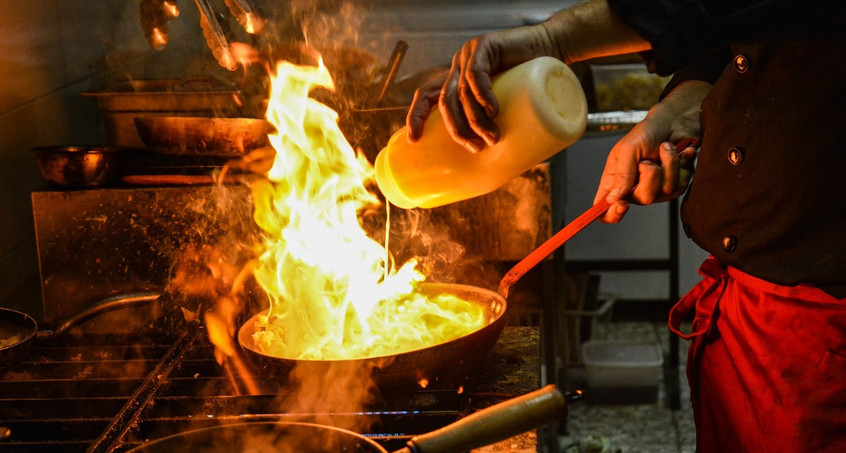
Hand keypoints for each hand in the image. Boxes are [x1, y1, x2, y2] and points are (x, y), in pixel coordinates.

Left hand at [407, 25, 555, 152]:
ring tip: (492, 138)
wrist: (553, 45)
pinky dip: (483, 95)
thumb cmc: (532, 80)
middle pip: (445, 102)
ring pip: (461, 93)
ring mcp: (469, 55)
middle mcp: (457, 67)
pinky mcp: (484, 46)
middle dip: (457, 129)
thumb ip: (497, 121)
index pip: (425, 96)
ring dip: (474, 119)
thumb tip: (500, 164)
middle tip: (475, 148)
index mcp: (455, 80)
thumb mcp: (507, 103)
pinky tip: (493, 110)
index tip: (414, 141)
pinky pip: (476, 74)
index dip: (416, 117)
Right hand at [595, 80, 711, 222]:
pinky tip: (681, 152)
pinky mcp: (675, 186)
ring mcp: (656, 190)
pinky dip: (682, 164)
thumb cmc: (645, 133)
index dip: (611, 214)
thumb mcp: (628, 149)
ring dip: (669, 164)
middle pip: (642, 200)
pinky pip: (681, 184)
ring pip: (666, 191)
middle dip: (650, 176)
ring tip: (665, 148)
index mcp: (614, 183)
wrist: (672, 123)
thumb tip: (613, 199)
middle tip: (648, 159)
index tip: (622, 204)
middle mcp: (633, 190)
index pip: (605, 211)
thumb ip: (621, 174)